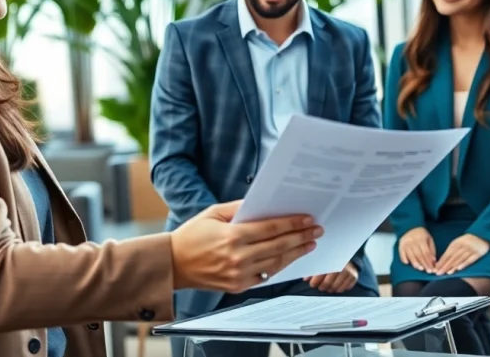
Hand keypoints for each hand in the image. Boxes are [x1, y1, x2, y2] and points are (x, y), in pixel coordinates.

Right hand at [170, 201, 322, 293]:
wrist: (173, 264)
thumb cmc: (192, 235)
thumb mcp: (213, 213)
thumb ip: (239, 208)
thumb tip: (264, 203)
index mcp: (232, 237)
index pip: (271, 229)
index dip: (292, 223)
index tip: (307, 219)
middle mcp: (238, 258)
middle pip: (278, 246)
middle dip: (300, 237)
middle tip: (317, 230)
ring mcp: (239, 275)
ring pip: (276, 264)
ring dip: (295, 253)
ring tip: (309, 244)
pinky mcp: (238, 287)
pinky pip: (265, 276)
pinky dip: (279, 267)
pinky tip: (289, 258)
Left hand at [304, 262, 357, 293]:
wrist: (346, 253)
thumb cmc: (330, 258)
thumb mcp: (321, 260)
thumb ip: (312, 269)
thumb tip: (305, 279)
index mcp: (332, 258)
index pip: (322, 272)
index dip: (316, 280)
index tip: (312, 284)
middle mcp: (342, 264)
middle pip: (329, 281)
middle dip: (322, 286)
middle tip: (320, 287)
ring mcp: (349, 271)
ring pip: (337, 286)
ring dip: (331, 289)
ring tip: (327, 288)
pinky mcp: (354, 276)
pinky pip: (346, 287)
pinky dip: (340, 289)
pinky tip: (336, 287)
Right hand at [398, 227, 435, 272]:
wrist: (410, 227)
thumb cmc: (422, 235)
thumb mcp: (429, 239)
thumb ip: (432, 250)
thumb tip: (433, 261)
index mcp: (421, 239)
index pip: (426, 253)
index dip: (429, 261)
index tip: (432, 268)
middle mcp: (413, 242)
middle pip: (419, 255)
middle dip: (424, 264)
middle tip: (428, 271)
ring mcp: (406, 244)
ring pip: (411, 255)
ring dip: (416, 264)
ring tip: (420, 269)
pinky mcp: (400, 246)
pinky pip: (402, 254)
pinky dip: (404, 259)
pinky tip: (408, 264)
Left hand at [434, 234, 489, 275]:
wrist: (482, 234)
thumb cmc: (467, 241)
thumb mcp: (458, 243)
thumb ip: (451, 251)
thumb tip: (441, 262)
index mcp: (455, 244)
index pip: (446, 255)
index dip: (440, 262)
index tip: (435, 269)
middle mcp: (461, 247)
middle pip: (452, 258)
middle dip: (445, 266)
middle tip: (438, 273)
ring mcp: (470, 250)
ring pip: (460, 259)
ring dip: (453, 266)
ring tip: (447, 272)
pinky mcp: (477, 253)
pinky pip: (470, 259)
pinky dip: (464, 264)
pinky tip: (460, 268)